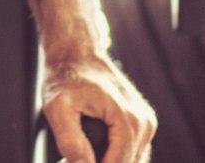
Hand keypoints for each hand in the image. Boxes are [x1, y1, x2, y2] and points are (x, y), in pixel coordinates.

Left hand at [41, 51, 156, 162]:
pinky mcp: (142, 124)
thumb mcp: (58, 107)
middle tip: (71, 158)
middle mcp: (144, 123)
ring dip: (107, 161)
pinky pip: (131, 154)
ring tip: (80, 153)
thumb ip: (70, 141)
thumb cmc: (67, 76)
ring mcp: (146, 124)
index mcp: (129, 119)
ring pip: (130, 162)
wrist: (77, 53)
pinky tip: (93, 152)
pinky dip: (114, 158)